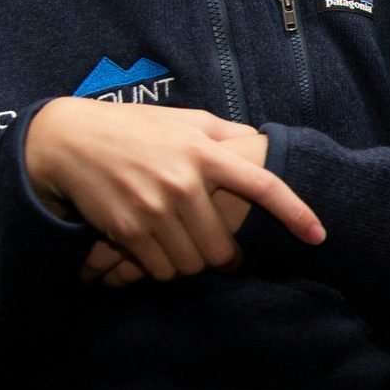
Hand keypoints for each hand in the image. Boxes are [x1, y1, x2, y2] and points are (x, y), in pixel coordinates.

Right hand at [25, 99, 323, 283]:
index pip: (264, 186)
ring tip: (187, 247)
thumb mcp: (187, 120)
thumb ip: (227, 134)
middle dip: (226, 258)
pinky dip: (165, 268)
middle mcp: (184, 183)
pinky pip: (161, 269)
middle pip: (223, 248)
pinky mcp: (127, 231)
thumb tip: (261, 143)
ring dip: (194, 264)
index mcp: (206, 152)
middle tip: (224, 254)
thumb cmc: (137, 128)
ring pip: (193, 265)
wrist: (71, 140)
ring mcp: (154, 209)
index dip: (295, 213)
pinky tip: (160, 251)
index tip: (318, 236)